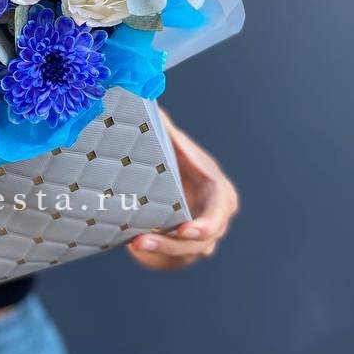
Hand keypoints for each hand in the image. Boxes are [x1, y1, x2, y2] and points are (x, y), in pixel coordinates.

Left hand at [128, 110, 238, 269]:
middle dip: (173, 245)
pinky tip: (133, 247)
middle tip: (141, 243)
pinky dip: (156, 257)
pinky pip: (174, 260)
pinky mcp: (186, 249)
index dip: (205, 223)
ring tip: (133, 244)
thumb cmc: (168, 155)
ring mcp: (203, 235)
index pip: (219, 210)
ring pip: (187, 254)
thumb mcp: (167, 139)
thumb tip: (141, 93)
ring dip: (160, 252)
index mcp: (216, 189)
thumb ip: (159, 123)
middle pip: (203, 240)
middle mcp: (215, 215)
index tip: (184, 230)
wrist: (163, 176)